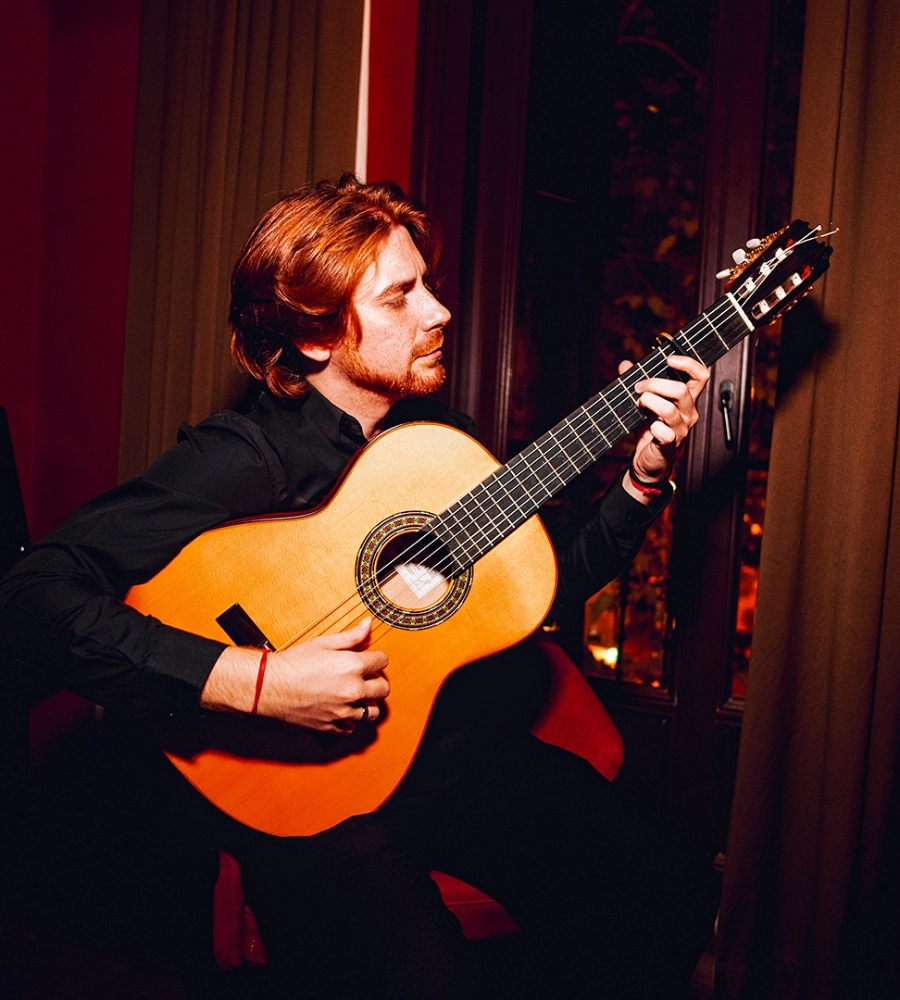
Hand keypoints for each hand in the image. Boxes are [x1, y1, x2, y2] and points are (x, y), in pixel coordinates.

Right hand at [201, 617, 388, 731]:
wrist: (269, 686)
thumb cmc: (293, 663)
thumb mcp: (323, 643)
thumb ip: (350, 636)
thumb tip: (367, 625)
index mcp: (352, 666)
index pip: (382, 661)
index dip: (376, 658)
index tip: (369, 659)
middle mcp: (352, 690)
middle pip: (383, 688)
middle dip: (377, 680)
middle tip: (365, 676)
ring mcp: (343, 711)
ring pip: (372, 712)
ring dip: (368, 702)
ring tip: (357, 694)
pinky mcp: (332, 726)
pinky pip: (352, 727)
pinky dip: (350, 719)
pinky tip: (342, 708)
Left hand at [619, 355, 708, 484]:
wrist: (648, 461)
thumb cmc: (650, 431)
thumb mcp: (642, 403)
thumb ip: (636, 382)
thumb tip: (625, 364)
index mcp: (686, 399)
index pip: (700, 376)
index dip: (688, 363)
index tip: (668, 359)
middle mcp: (688, 412)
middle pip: (681, 390)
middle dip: (655, 384)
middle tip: (639, 388)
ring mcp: (680, 429)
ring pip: (669, 409)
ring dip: (649, 402)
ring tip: (640, 404)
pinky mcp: (670, 444)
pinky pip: (664, 433)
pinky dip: (652, 428)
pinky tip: (649, 428)